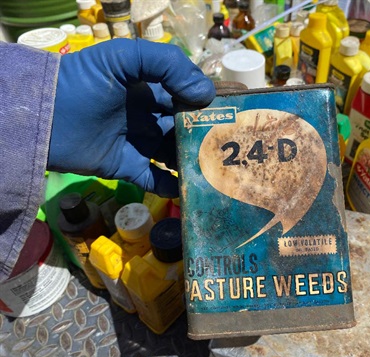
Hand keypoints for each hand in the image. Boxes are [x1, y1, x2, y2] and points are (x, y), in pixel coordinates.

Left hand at [49, 38, 214, 196]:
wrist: (46, 117)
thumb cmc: (85, 82)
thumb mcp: (124, 58)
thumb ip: (168, 65)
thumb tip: (206, 94)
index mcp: (149, 89)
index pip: (185, 97)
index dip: (204, 105)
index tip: (227, 117)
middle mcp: (147, 116)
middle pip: (183, 128)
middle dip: (202, 136)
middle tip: (225, 148)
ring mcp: (137, 143)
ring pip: (172, 155)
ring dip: (191, 162)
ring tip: (212, 170)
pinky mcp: (126, 167)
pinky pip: (153, 179)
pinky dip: (169, 185)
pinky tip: (185, 188)